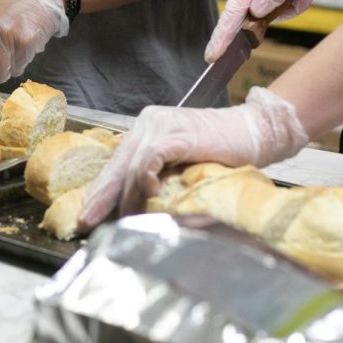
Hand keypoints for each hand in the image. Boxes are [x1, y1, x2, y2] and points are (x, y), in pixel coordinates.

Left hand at [78, 87, 307, 230]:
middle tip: (87, 220)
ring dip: (127, 196)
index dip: (103, 189)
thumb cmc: (224, 150)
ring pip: (132, 165)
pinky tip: (148, 194)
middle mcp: (150, 122)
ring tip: (126, 218)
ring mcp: (163, 125)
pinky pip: (151, 157)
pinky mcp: (178, 133)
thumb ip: (160, 174)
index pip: (118, 161)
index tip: (89, 213)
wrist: (256, 130)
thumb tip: (135, 204)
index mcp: (148, 128)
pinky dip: (146, 177)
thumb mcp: (182, 163)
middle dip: (102, 195)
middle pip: (117, 163)